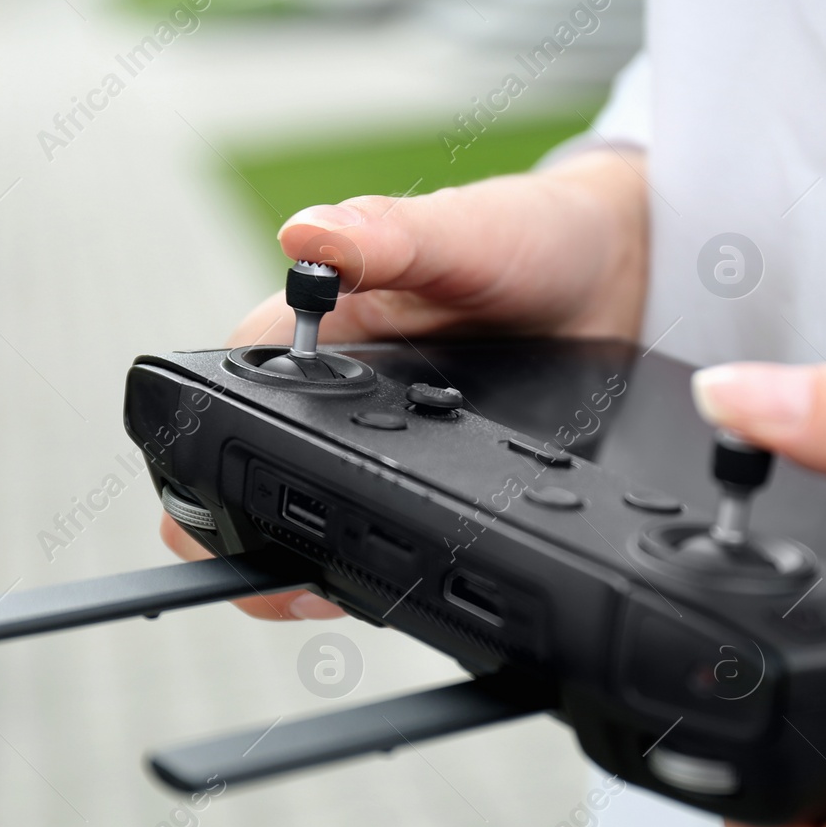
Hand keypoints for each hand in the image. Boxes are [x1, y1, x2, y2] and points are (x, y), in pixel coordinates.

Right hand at [161, 149, 649, 618]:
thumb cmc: (526, 234)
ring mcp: (379, 445)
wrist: (613, 273)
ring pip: (310, 523)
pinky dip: (383, 564)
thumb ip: (387, 235)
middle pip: (252, 482)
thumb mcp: (460, 231)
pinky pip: (386, 532)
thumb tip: (306, 236)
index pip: (224, 401)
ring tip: (341, 595)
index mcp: (311, 331)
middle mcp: (333, 395)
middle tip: (296, 582)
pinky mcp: (428, 478)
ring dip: (316, 563)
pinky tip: (400, 587)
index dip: (212, 459)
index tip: (235, 505)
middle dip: (255, 541)